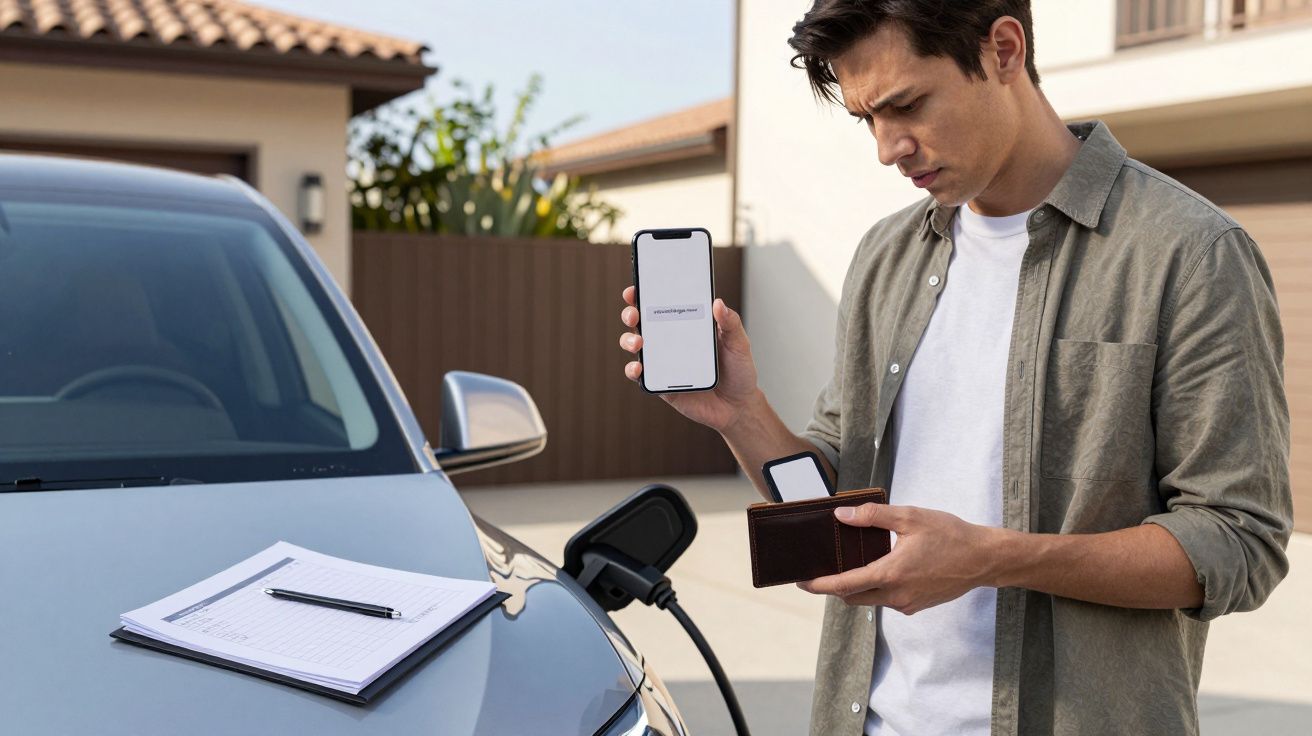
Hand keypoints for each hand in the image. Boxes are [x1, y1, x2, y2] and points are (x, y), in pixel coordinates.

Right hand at [618, 286, 761, 432]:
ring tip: (638, 343)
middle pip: (641, 322)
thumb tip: (718, 303)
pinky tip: (639, 368)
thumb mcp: (739, 344)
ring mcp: (663, 362)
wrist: (738, 406)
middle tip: (634, 314)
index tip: (636, 289)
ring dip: (628, 340)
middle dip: (631, 313)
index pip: (662, 305)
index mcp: (687, 325)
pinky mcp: (661, 384)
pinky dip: (633, 371)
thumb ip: (731, 324)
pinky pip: (641, 376)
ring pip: (635, 346)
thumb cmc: (738, 371)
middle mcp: (670, 341)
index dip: (644, 294)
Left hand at [795, 502, 1000, 615]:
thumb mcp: (910, 517)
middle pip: (852, 597)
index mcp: (891, 574)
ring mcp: (907, 604)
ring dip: (856, 587)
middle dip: (834, 587)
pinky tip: (879, 567)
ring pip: (870, 599)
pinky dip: (876, 588)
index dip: (819, 585)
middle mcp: (896, 595)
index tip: (801, 582)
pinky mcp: (917, 605)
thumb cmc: (950, 534)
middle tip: (820, 570)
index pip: (844, 585)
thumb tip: (841, 516)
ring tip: (847, 565)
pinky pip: (887, 600)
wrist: (985, 559)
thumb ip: (872, 517)